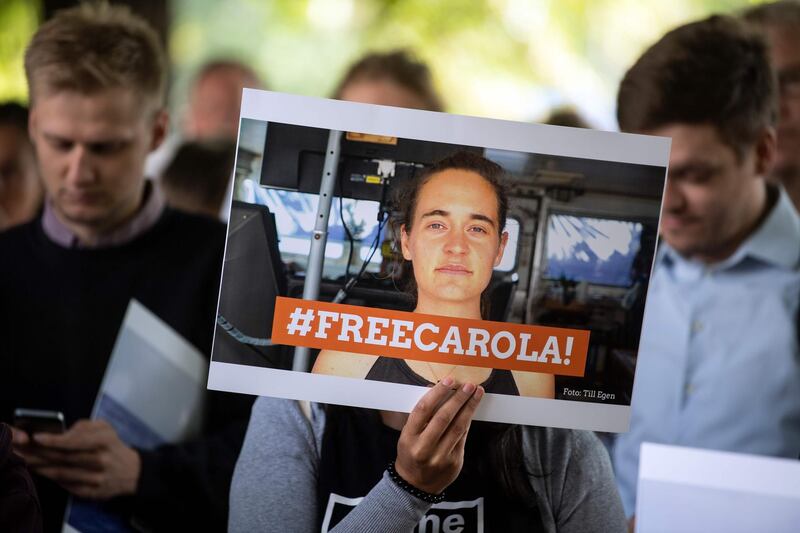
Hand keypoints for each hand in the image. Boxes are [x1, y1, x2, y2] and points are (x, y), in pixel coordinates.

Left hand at [13, 419, 140, 499]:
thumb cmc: (112, 446)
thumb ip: (84, 426)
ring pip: (61, 473)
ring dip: (42, 467)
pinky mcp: (91, 492)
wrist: (131, 471)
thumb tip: (61, 433)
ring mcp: (96, 479)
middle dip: (41, 453)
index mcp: (105, 441)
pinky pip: (66, 484)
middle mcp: (101, 461)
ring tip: (27, 460)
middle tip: (23, 449)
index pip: (75, 441)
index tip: (37, 437)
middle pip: (64, 458)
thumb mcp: (105, 428)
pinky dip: (52, 478)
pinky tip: (43, 471)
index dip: (54, 440)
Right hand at [395, 377, 483, 494]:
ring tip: (477, 393)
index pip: (423, 409)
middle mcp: (424, 448)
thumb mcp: (407, 435)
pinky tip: (471, 410)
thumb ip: (421, 416)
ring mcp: (440, 457)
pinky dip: (467, 421)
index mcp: (409, 437)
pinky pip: (463, 437)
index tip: (449, 380)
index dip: (438, 393)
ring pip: (458, 427)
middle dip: (458, 399)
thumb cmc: (411, 453)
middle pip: (444, 417)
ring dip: (469, 407)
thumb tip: (435, 389)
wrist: (415, 485)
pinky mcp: (454, 462)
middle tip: (468, 385)